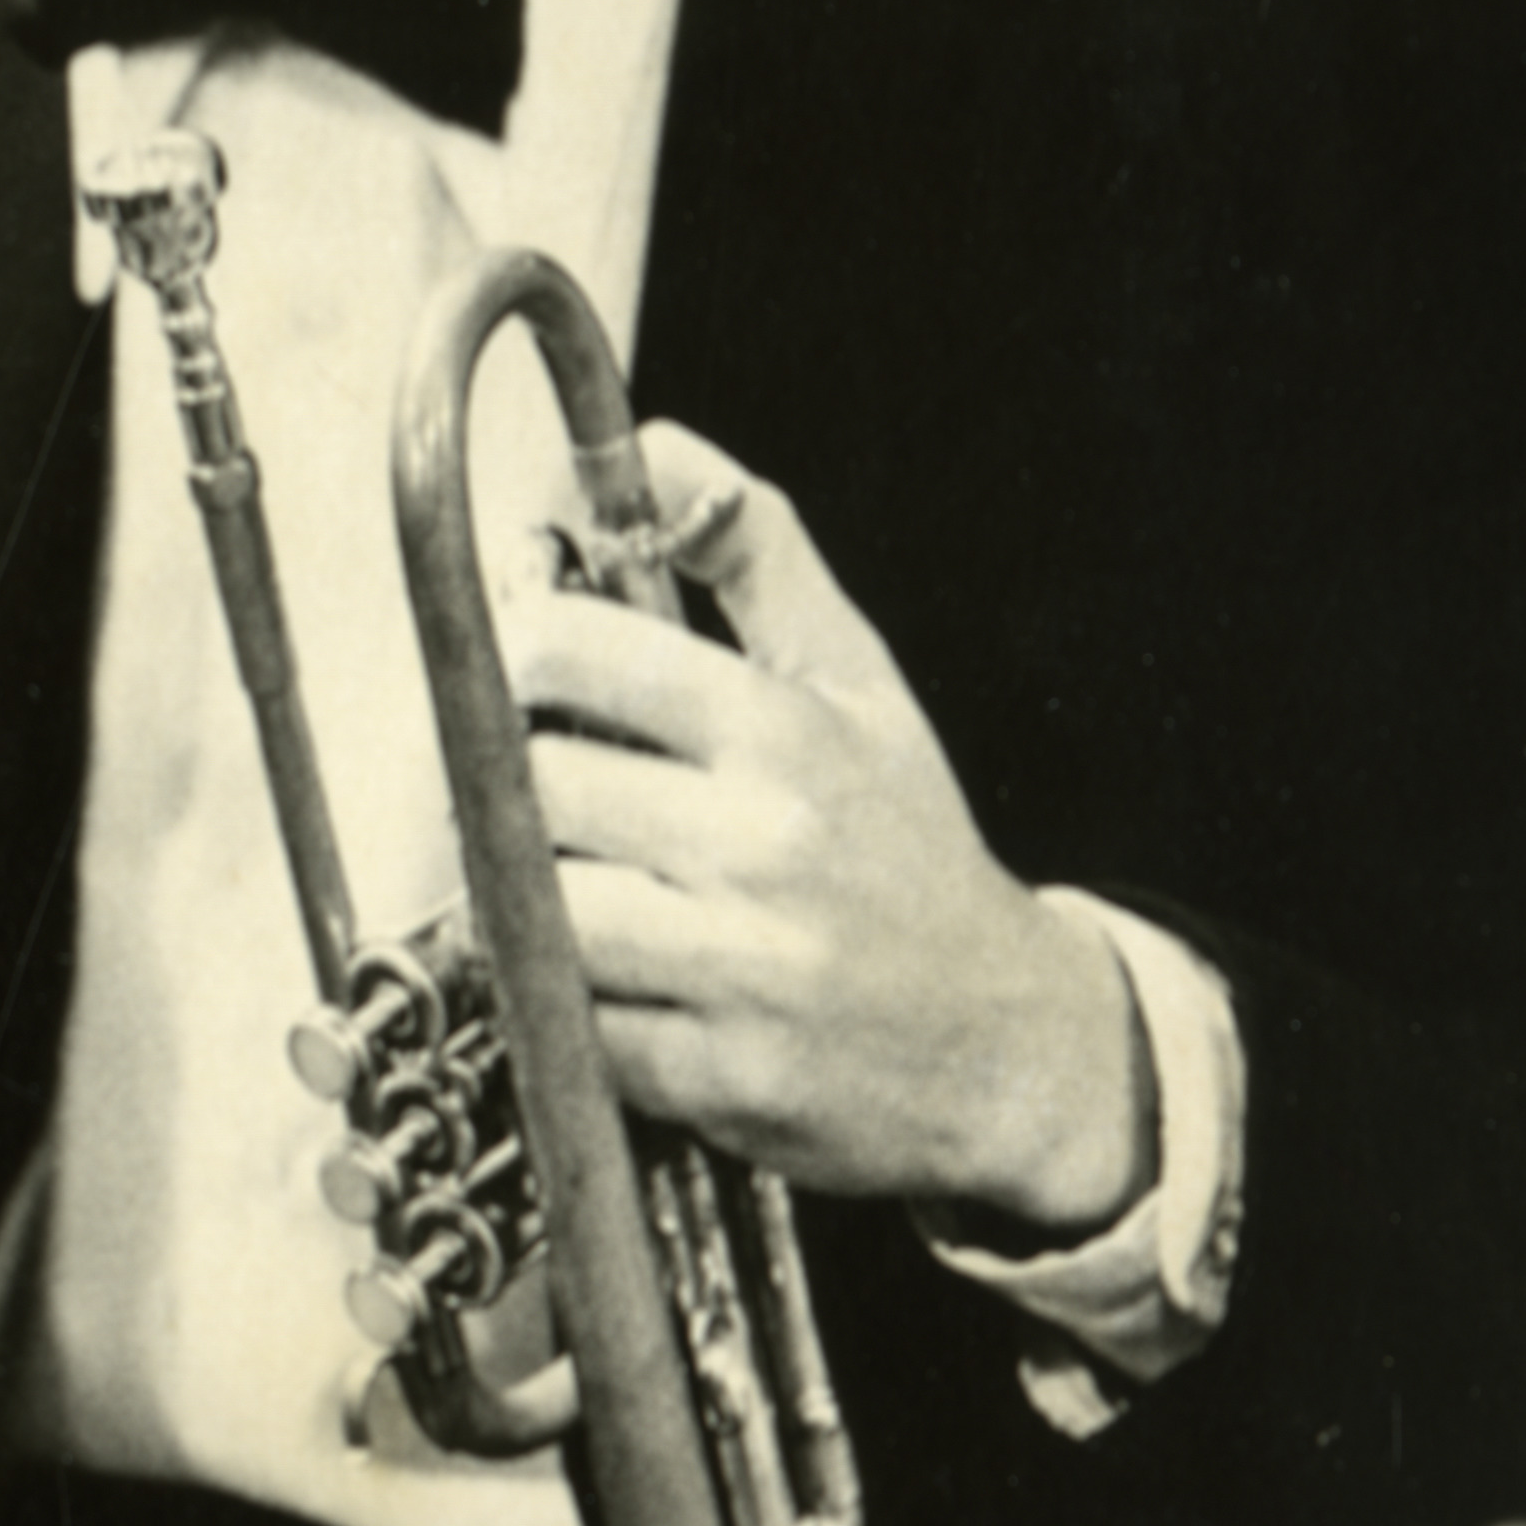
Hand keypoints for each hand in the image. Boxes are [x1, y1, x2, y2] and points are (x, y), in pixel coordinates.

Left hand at [492, 431, 1146, 1239]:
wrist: (1008, 1046)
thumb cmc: (909, 844)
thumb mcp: (857, 680)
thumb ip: (757, 555)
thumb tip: (656, 444)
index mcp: (786, 734)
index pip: (572, 654)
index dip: (519, 652)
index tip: (531, 672)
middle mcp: (761, 848)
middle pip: (532, 788)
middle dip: (517, 787)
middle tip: (542, 793)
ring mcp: (739, 973)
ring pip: (538, 912)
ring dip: (532, 902)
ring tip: (582, 886)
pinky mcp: (718, 1081)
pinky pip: (575, 1028)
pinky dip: (577, 1007)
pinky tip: (626, 981)